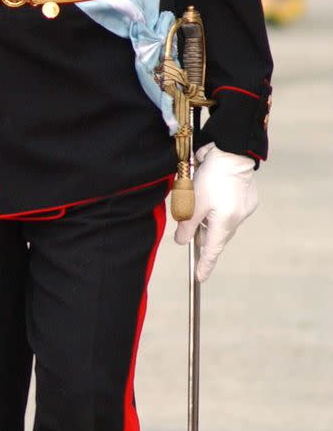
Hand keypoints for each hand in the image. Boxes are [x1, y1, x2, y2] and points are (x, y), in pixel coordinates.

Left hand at [173, 144, 257, 282]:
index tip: (200, 278)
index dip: (205, 265)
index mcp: (224, 223)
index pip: (212, 250)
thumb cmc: (212, 176)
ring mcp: (244, 208)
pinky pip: (229, 208)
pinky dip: (219, 206)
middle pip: (215, 234)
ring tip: (201, 199)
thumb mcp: (193, 202)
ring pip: (221, 221)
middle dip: (202, 232)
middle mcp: (237, 218)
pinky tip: (214, 192)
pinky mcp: (247, 198)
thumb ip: (186, 224)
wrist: (233, 152)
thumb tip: (182, 240)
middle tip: (190, 224)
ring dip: (209, 216)